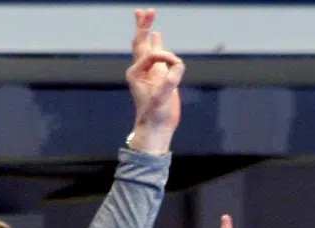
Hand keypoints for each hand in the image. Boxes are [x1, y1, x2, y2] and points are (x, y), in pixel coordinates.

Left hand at [125, 9, 184, 154]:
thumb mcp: (161, 99)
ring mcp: (150, 72)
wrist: (157, 128)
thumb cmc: (154, 116)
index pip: (152, 54)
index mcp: (136, 73)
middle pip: (141, 42)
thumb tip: (179, 66)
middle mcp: (141, 70)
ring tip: (146, 14)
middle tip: (147, 10)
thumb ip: (169, 81)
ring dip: (147, 30)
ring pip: (147, 46)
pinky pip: (157, 55)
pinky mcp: (159, 75)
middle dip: (144, 25)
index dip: (166, 58)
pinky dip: (157, 43)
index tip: (177, 69)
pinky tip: (157, 35)